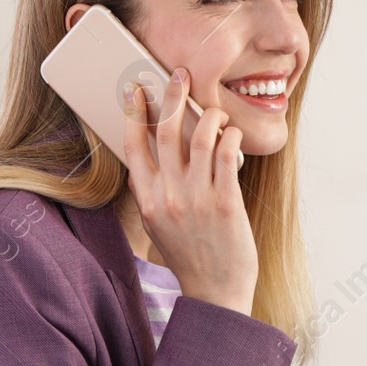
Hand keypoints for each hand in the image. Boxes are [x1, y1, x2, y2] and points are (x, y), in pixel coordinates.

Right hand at [121, 67, 257, 314]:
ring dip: (210, 116)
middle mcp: (168, 197)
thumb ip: (154, 192)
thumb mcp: (159, 225)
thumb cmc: (189, 255)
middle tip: (181, 74)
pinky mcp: (226, 204)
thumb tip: (154, 156)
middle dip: (173, 95)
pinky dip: (229, 137)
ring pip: (200, 138)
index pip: (133, 146)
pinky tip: (232, 134)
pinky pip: (226, 155)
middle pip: (166, 132)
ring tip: (216, 111)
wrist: (215, 291)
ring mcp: (197, 199)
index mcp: (147, 200)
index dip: (134, 113)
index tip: (136, 89)